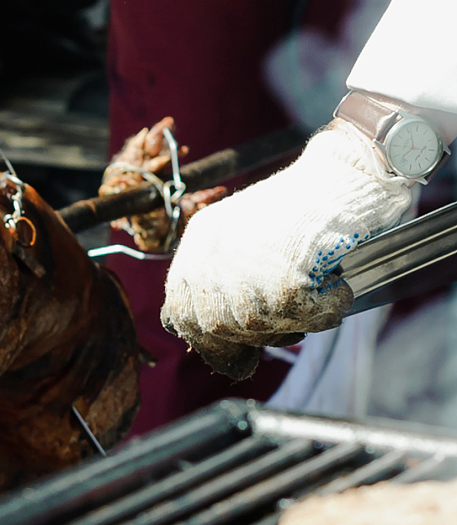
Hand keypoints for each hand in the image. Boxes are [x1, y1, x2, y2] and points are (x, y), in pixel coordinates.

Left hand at [161, 122, 413, 376]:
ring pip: (258, 329)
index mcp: (199, 242)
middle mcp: (210, 257)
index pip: (179, 313)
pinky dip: (326, 309)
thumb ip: (221, 279)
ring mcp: (243, 271)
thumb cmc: (306, 203)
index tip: (236, 353)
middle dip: (249, 337)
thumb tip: (206, 333)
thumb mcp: (243, 235)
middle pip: (215, 329)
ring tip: (317, 291)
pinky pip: (303, 320)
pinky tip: (337, 285)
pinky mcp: (282, 284)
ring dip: (292, 321)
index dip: (206, 339)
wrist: (347, 171)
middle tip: (287, 325)